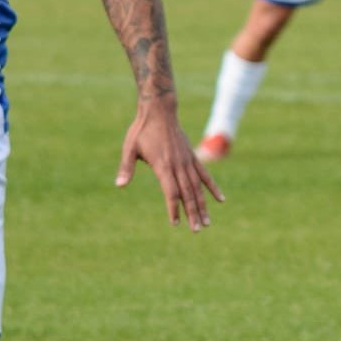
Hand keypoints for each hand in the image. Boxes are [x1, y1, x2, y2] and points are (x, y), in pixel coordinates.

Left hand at [116, 101, 222, 230]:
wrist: (160, 110)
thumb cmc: (141, 129)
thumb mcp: (130, 148)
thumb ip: (126, 167)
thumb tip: (119, 185)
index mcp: (162, 165)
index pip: (171, 192)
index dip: (173, 208)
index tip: (175, 223)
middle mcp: (178, 165)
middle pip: (187, 194)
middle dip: (192, 214)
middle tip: (196, 230)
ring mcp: (187, 161)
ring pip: (197, 188)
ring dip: (202, 206)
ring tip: (207, 223)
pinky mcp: (192, 157)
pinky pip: (205, 175)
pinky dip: (213, 188)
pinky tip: (221, 200)